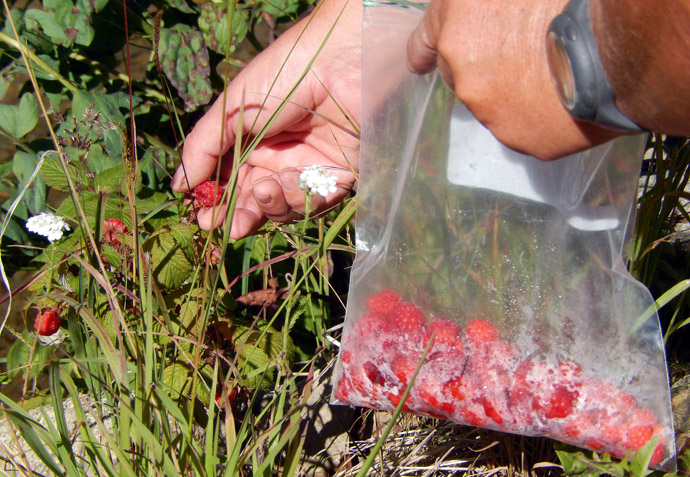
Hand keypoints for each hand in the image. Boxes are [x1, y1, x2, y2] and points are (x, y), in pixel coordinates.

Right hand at [171, 0, 360, 237]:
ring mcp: (308, 169)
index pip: (229, 182)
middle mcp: (278, 158)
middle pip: (255, 202)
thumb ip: (204, 148)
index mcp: (250, 142)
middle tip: (227, 225)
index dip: (216, 202)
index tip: (201, 217)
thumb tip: (178, 186)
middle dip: (240, 216)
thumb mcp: (232, 110)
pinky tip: (295, 179)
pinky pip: (316, 202)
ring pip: (284, 208)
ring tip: (266, 187)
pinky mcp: (339, 176)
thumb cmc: (282, 76)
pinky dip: (302, 197)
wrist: (339, 63)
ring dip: (271, 204)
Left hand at [406, 0, 620, 160]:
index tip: (420, 63)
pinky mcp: (514, 137)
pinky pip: (522, 127)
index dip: (424, 50)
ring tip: (556, 73)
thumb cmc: (568, 1)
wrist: (613, 46)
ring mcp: (485, 106)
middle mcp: (461, 66)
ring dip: (513, 92)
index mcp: (456, 19)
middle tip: (526, 54)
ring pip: (493, 102)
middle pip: (463, 75)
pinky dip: (538, 117)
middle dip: (485, 67)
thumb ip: (482, 10)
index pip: (425, 39)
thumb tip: (484, 23)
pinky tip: (565, 98)